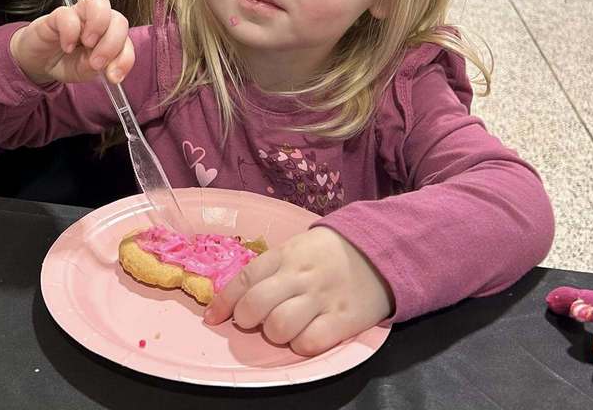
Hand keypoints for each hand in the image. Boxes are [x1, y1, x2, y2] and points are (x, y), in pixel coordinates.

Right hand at [9, 0, 133, 86]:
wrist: (38, 61)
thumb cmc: (66, 62)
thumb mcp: (85, 72)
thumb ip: (100, 69)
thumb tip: (111, 69)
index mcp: (109, 36)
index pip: (127, 40)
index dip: (125, 59)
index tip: (113, 77)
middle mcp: (98, 21)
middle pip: (119, 19)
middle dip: (112, 44)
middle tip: (97, 63)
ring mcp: (78, 14)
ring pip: (99, 2)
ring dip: (98, 26)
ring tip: (87, 45)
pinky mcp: (57, 15)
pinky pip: (68, 14)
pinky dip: (70, 33)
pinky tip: (67, 47)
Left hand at [203, 227, 393, 355]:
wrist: (379, 250)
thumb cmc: (329, 252)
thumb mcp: (297, 247)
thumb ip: (272, 267)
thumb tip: (239, 292)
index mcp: (285, 255)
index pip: (245, 279)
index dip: (224, 302)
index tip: (213, 317)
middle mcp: (300, 276)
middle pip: (256, 305)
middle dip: (245, 319)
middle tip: (252, 321)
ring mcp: (321, 298)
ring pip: (279, 326)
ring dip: (274, 333)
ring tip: (281, 329)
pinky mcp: (343, 319)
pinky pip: (310, 342)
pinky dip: (300, 345)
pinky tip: (304, 336)